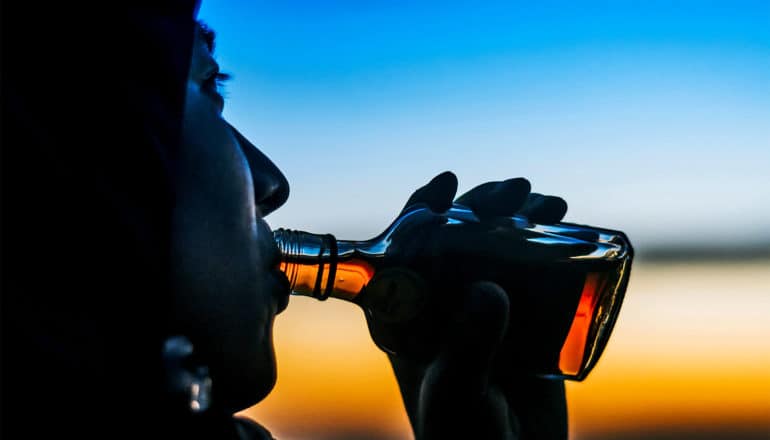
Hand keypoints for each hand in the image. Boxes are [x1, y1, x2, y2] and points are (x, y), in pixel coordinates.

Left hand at [365, 171, 568, 438]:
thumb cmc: (464, 437)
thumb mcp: (457, 391)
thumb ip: (469, 346)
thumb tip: (489, 290)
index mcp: (409, 315)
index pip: (406, 249)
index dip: (422, 209)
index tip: (447, 184)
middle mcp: (445, 304)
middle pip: (459, 238)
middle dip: (485, 205)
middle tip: (516, 191)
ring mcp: (486, 310)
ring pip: (499, 247)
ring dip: (522, 217)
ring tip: (550, 204)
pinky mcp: (525, 320)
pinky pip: (535, 271)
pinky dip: (550, 243)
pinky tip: (566, 225)